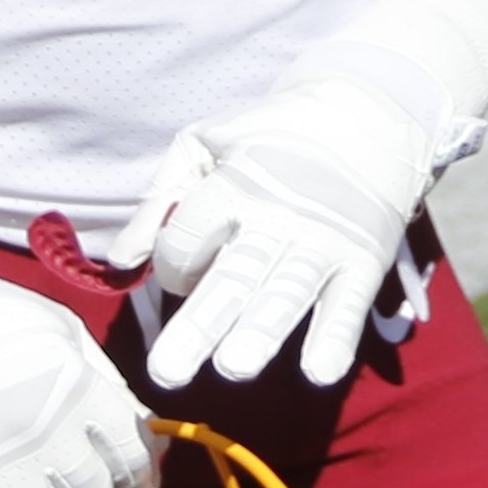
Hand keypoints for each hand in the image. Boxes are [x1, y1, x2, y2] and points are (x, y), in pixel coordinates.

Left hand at [102, 73, 437, 390]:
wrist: (367, 116)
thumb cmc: (271, 137)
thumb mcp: (205, 146)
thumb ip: (159, 201)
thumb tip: (120, 261)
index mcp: (235, 182)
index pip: (186, 240)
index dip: (171, 264)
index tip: (183, 269)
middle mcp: (279, 215)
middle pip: (233, 275)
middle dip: (200, 324)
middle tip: (167, 371)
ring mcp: (324, 241)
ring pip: (286, 293)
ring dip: (261, 332)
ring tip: (234, 367)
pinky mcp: (364, 260)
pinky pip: (349, 305)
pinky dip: (336, 338)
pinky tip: (318, 371)